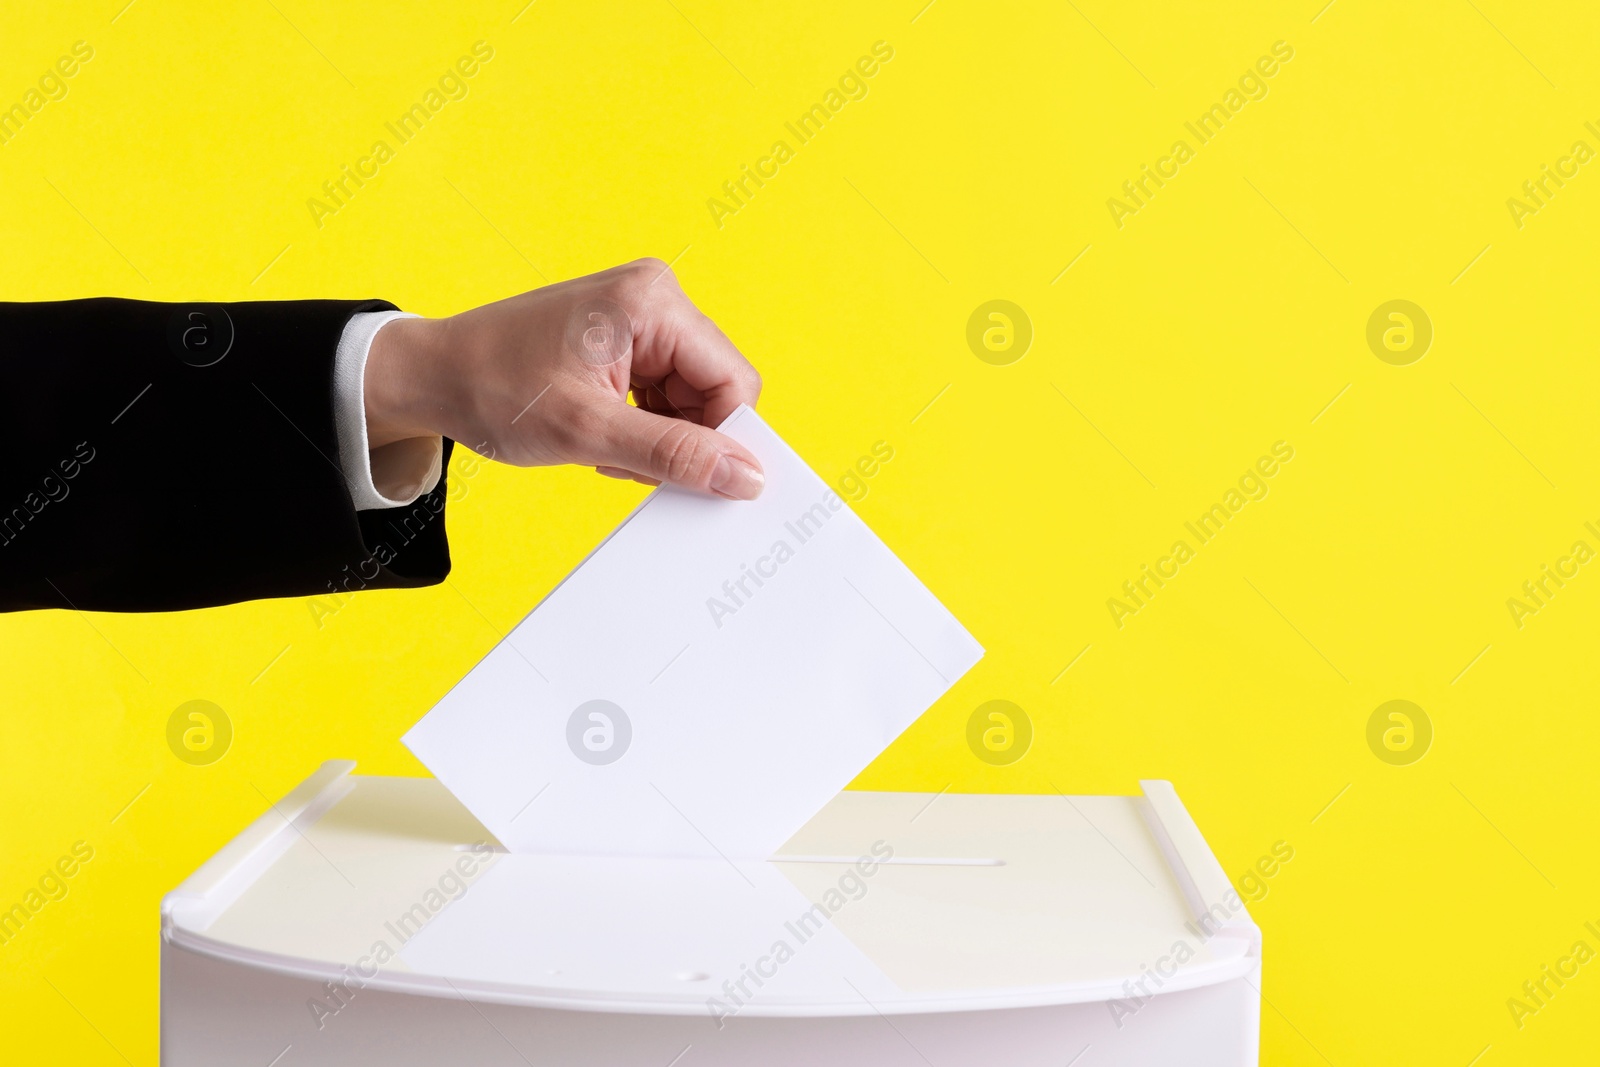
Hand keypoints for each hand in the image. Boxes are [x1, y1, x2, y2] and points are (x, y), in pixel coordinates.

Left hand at [363, 259, 764, 499]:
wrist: (433, 374)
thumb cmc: (494, 389)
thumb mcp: (587, 432)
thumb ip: (673, 455)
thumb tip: (745, 477)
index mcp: (653, 302)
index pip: (733, 381)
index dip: (722, 439)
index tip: (690, 480)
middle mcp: (656, 297)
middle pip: (716, 387)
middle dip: (685, 439)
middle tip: (630, 464)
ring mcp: (642, 314)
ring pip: (693, 396)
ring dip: (662, 437)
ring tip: (607, 449)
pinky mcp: (628, 337)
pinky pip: (667, 393)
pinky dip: (645, 427)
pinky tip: (606, 438)